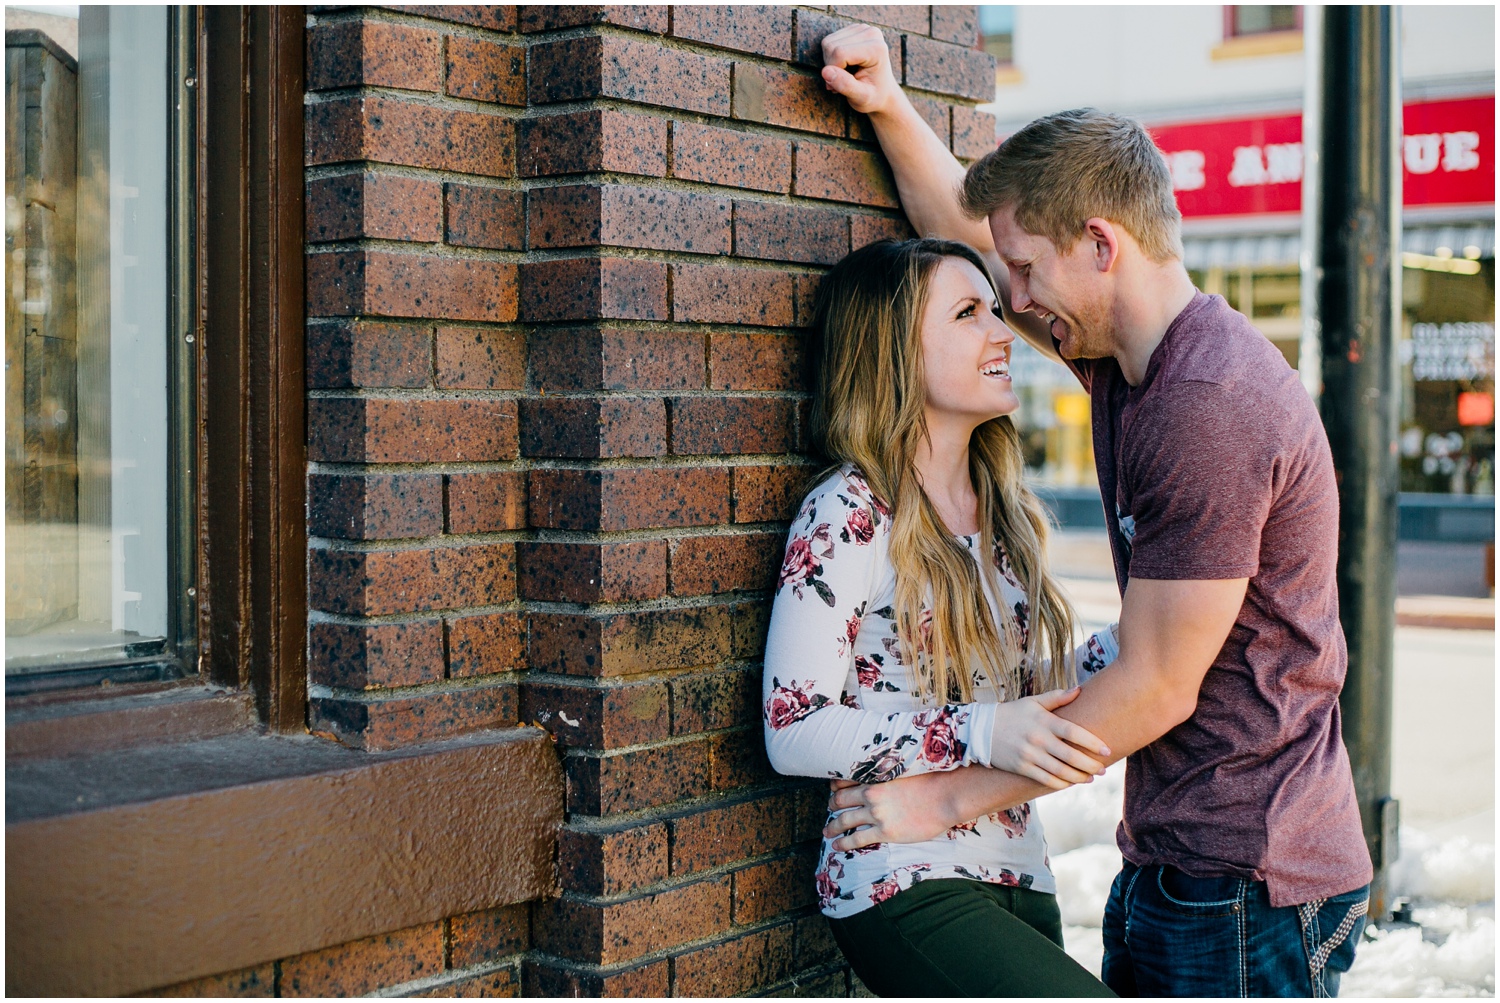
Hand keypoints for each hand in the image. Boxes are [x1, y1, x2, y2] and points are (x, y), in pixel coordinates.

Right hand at [819, 24, 901, 115]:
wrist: (883, 91)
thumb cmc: (874, 96)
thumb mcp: (861, 98)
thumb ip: (845, 85)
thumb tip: (825, 71)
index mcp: (876, 48)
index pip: (840, 53)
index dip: (834, 71)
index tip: (840, 87)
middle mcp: (871, 33)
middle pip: (832, 46)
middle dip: (831, 67)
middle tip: (841, 83)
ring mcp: (862, 28)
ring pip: (828, 43)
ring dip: (830, 63)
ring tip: (843, 76)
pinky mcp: (854, 29)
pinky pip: (829, 41)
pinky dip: (831, 57)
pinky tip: (843, 66)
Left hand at [824, 773, 957, 849]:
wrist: (945, 797)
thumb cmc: (930, 781)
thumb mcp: (904, 769)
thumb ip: (888, 773)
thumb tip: (883, 776)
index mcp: (874, 777)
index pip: (844, 780)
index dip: (835, 786)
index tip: (833, 790)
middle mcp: (871, 794)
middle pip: (840, 800)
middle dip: (831, 806)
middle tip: (828, 810)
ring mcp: (876, 813)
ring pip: (844, 820)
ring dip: (833, 827)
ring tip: (827, 832)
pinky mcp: (885, 831)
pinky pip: (857, 838)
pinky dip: (844, 843)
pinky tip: (837, 846)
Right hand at [989, 687, 1110, 788]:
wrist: (982, 730)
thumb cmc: (1012, 714)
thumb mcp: (1033, 702)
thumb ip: (1056, 697)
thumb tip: (1079, 690)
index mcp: (1043, 721)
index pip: (1073, 732)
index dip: (1092, 742)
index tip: (1106, 750)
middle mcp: (1038, 739)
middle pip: (1070, 755)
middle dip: (1090, 764)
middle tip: (1103, 769)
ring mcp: (1029, 755)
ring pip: (1060, 771)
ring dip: (1079, 777)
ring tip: (1092, 778)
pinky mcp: (1022, 768)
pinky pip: (1046, 779)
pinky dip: (1061, 783)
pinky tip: (1072, 782)